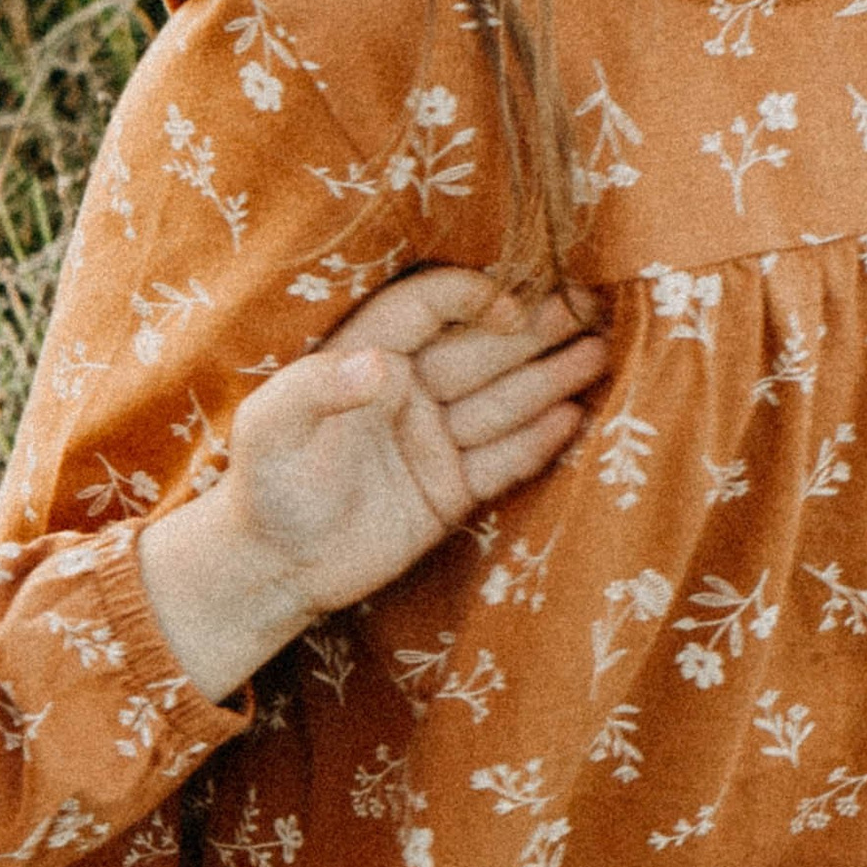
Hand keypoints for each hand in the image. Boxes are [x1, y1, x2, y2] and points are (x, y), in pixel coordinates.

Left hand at [140, 270, 607, 701]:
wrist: (272, 569)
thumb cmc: (264, 486)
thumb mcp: (271, 429)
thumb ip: (317, 390)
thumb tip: (380, 363)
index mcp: (363, 359)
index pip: (425, 308)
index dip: (470, 298)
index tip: (511, 307)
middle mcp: (406, 394)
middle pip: (479, 351)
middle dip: (534, 327)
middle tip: (592, 303)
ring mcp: (432, 442)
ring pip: (500, 401)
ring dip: (551, 376)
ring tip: (602, 351)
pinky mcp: (450, 491)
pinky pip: (501, 460)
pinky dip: (538, 440)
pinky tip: (576, 415)